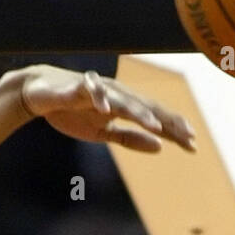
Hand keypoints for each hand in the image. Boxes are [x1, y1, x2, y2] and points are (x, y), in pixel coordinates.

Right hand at [16, 66, 196, 153]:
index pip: (155, 118)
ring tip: (155, 127)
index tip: (193, 146)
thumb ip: (130, 138)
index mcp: (126, 106)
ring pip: (124, 100)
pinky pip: (91, 91)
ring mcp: (100, 89)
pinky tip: (107, 110)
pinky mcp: (78, 87)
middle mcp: (118, 95)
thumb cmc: (74, 112)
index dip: (174, 131)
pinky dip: (99, 98)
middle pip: (147, 108)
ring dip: (140, 113)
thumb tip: (160, 148)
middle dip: (167, 122)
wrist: (41, 95)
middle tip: (187, 136)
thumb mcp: (103, 133)